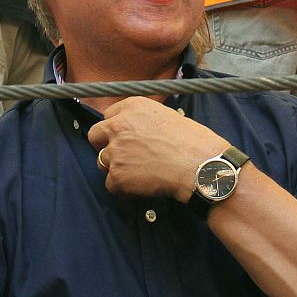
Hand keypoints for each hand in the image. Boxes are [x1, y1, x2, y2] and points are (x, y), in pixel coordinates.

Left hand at [87, 96, 227, 201]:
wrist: (202, 167)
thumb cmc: (193, 143)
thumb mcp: (167, 115)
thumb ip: (143, 120)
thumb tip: (136, 131)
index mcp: (132, 106)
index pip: (108, 116)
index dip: (117, 129)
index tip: (126, 138)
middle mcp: (118, 125)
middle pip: (95, 135)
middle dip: (105, 145)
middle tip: (124, 156)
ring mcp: (116, 151)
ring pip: (102, 161)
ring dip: (117, 168)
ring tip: (140, 173)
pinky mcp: (117, 176)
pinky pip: (111, 185)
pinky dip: (123, 189)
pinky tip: (142, 186)